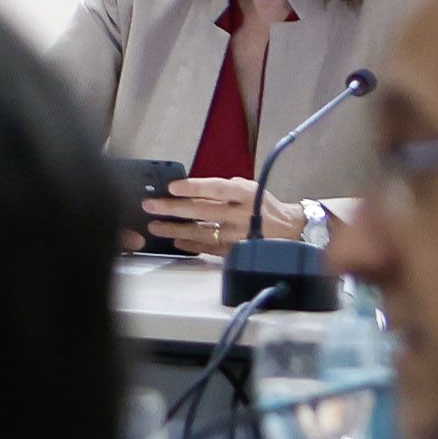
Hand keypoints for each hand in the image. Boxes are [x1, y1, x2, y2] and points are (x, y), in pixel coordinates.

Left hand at [148, 177, 292, 254]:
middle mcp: (244, 214)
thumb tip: (186, 190)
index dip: (194, 187)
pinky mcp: (237, 251)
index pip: (217, 189)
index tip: (171, 186)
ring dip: (175, 229)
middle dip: (173, 208)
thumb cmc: (260, 204)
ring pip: (203, 232)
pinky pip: (209, 248)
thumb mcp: (247, 190)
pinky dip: (190, 244)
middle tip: (150, 206)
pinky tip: (175, 241)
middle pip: (204, 211)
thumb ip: (222, 190)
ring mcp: (240, 236)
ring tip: (154, 226)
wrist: (288, 229)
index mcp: (247, 194)